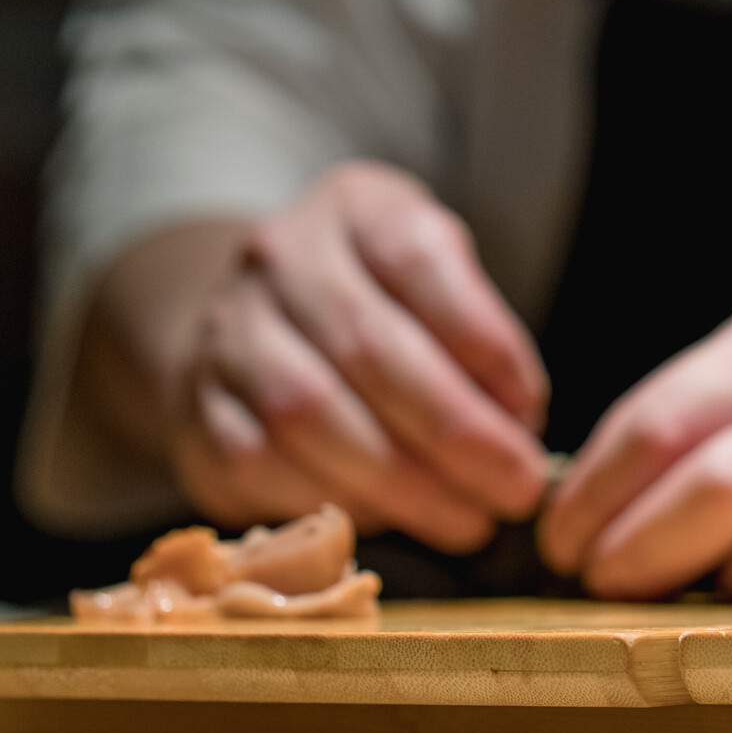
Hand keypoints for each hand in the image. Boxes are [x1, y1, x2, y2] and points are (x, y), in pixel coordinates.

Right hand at [166, 162, 549, 549]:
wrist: (258, 327)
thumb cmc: (386, 312)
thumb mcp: (443, 288)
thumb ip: (483, 339)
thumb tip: (520, 427)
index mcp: (357, 209)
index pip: (418, 260)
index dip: (484, 341)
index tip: (532, 411)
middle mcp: (279, 256)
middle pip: (367, 347)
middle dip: (456, 432)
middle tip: (518, 489)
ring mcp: (227, 331)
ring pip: (308, 413)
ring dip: (404, 483)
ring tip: (469, 522)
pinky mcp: (199, 409)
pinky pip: (263, 463)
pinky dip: (336, 501)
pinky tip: (395, 523)